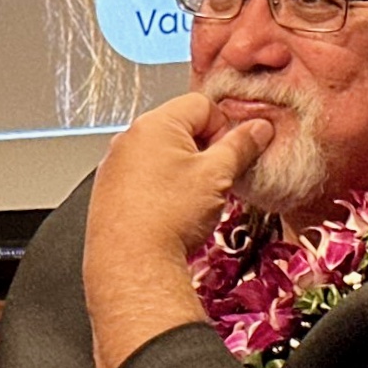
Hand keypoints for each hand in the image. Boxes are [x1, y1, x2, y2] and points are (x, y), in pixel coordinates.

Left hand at [85, 93, 273, 367]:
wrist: (132, 263)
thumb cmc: (168, 217)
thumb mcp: (218, 175)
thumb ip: (241, 146)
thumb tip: (258, 129)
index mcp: (153, 124)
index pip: (202, 104)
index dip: (225, 127)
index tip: (234, 153)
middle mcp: (127, 139)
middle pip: (181, 127)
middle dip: (205, 149)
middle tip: (217, 178)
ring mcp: (114, 165)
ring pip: (162, 154)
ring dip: (185, 169)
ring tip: (194, 199)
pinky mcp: (109, 190)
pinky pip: (143, 176)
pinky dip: (162, 186)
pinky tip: (172, 210)